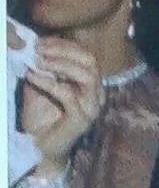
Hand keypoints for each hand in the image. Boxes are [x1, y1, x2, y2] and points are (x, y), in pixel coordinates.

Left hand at [19, 36, 102, 165]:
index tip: (40, 42)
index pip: (84, 55)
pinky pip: (68, 95)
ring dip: (60, 65)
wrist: (38, 146)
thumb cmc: (40, 115)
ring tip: (38, 62)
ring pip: (87, 76)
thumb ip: (41, 66)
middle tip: (39, 49)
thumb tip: (34, 44)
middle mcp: (96, 95)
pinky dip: (48, 82)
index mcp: (90, 84)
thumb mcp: (39, 83)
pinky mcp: (82, 121)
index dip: (63, 44)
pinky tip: (32, 77)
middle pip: (91, 61)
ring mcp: (91, 108)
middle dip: (63, 51)